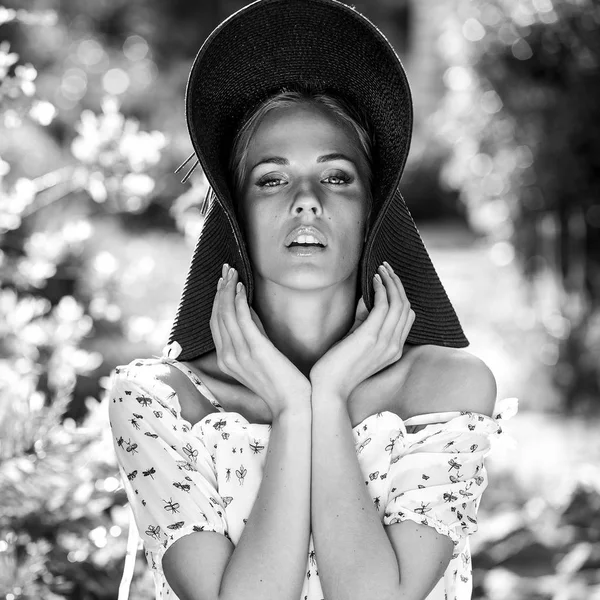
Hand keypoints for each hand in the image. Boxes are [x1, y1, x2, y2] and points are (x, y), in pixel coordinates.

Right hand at [210, 264, 311, 418]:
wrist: (292, 404)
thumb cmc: (280, 381)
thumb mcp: (259, 356)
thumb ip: (252, 335)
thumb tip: (247, 310)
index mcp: (226, 360)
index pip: (215, 324)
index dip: (217, 300)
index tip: (222, 281)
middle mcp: (227, 357)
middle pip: (217, 316)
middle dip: (220, 290)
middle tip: (226, 269)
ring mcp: (239, 355)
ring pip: (226, 315)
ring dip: (227, 290)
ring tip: (232, 272)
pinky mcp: (256, 350)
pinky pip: (242, 321)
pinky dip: (238, 302)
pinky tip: (240, 288)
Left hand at [309, 262, 414, 399]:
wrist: (329, 389)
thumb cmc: (338, 367)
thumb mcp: (357, 341)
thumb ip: (364, 320)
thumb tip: (368, 297)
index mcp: (394, 349)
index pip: (408, 316)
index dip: (401, 294)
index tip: (390, 279)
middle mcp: (394, 346)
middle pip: (406, 306)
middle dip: (398, 283)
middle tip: (387, 267)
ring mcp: (385, 342)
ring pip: (398, 303)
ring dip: (391, 282)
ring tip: (382, 268)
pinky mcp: (371, 337)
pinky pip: (383, 306)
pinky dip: (381, 289)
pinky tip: (374, 280)